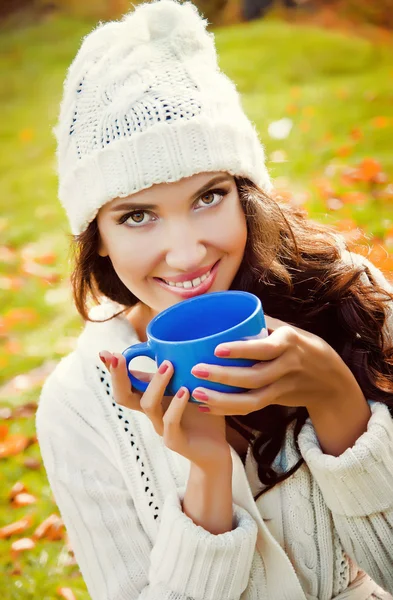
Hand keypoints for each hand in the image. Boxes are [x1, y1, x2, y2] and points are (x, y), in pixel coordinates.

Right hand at [98, 351, 230, 470]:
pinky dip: (175, 405)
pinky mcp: (175, 441)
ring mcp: (161, 427)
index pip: (125, 382)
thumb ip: (181, 368)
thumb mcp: (190, 385)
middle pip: (124, 396)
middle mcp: (152, 412)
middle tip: (118, 356)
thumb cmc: (202, 413)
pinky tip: (184, 391)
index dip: (113, 369)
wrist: (216, 449)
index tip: (104, 353)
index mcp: (151, 397)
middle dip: (118, 376)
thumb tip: (177, 340)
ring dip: (155, 383)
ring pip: (147, 405)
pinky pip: (170, 422)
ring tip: (168, 366)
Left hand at [190, 315, 365, 417]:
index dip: (241, 350)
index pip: (264, 348)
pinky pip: (251, 408)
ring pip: (252, 399)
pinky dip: (228, 409)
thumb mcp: (290, 330)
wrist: (332, 380)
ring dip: (222, 399)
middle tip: (196, 370)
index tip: (217, 349)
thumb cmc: (302, 346)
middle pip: (254, 377)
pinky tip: (207, 406)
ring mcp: (283, 387)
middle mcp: (287, 366)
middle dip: (223, 376)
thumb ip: (262, 324)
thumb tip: (228, 310)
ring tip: (198, 393)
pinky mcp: (277, 400)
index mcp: (289, 343)